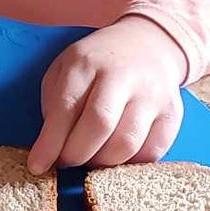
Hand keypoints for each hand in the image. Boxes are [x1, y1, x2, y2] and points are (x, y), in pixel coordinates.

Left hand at [28, 17, 186, 173]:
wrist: (148, 45)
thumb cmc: (97, 64)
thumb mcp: (65, 68)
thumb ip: (54, 104)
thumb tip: (51, 148)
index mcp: (87, 63)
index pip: (66, 108)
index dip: (50, 143)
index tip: (38, 165)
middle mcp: (122, 76)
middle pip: (99, 126)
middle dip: (76, 155)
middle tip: (66, 162)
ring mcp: (151, 95)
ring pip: (126, 144)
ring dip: (102, 163)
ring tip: (91, 158)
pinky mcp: (171, 114)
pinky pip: (151, 153)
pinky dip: (129, 164)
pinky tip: (116, 156)